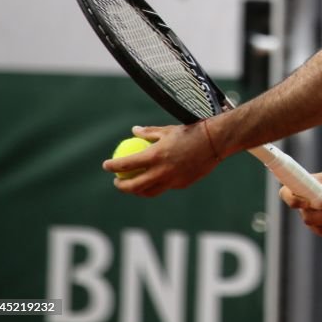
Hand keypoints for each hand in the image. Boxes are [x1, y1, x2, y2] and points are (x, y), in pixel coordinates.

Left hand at [102, 124, 220, 196]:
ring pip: (149, 191)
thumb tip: (133, 131)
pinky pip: (165, 186)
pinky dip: (158, 183)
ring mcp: (172, 180)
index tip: (106, 166)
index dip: (113, 166)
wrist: (215, 142)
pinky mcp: (182, 184)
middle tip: (117, 181)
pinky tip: (157, 179)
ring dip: (138, 190)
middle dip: (121, 186)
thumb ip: (148, 132)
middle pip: (134, 186)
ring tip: (134, 186)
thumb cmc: (190, 132)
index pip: (126, 164)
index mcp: (155, 156)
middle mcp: (162, 171)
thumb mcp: (167, 129)